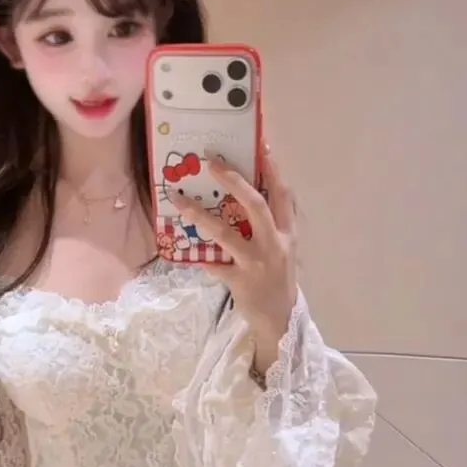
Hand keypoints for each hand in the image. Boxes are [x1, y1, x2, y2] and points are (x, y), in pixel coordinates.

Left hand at [169, 142, 297, 365]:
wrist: (281, 320)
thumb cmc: (280, 281)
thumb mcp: (286, 251)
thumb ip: (275, 226)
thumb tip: (255, 195)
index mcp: (288, 234)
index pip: (282, 195)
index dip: (273, 170)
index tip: (262, 146)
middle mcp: (274, 245)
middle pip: (255, 205)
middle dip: (233, 180)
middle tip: (212, 161)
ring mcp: (256, 263)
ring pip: (225, 233)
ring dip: (199, 214)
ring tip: (178, 198)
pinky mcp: (239, 281)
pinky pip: (214, 264)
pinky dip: (198, 255)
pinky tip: (182, 246)